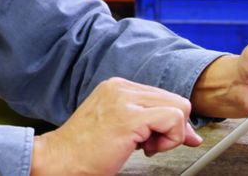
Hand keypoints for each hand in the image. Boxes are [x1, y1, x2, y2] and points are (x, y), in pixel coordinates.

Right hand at [30, 77, 202, 174]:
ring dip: (170, 134)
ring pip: (178, 108)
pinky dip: (170, 138)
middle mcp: (122, 88)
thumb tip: (189, 133)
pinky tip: (147, 149)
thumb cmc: (84, 150)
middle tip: (153, 146)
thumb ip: (148, 123)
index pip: (163, 96)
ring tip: (146, 147)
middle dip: (174, 128)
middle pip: (175, 100)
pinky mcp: (130, 117)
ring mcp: (125, 100)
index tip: (167, 139)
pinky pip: (173, 119)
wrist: (58, 159)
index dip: (171, 120)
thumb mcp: (118, 127)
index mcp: (118, 87)